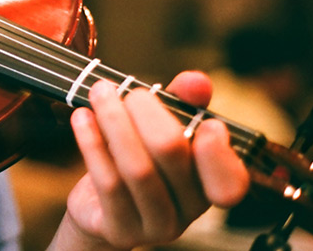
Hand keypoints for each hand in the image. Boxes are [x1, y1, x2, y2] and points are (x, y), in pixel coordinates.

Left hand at [50, 71, 249, 249]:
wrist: (97, 206)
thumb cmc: (138, 159)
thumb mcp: (162, 127)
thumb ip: (182, 102)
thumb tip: (196, 81)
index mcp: (207, 184)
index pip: (230, 182)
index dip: (220, 155)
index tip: (207, 124)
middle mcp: (187, 210)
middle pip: (172, 154)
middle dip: (147, 112)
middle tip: (129, 92)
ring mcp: (155, 225)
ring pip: (138, 169)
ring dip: (115, 121)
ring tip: (100, 92)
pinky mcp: (120, 230)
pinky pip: (108, 183)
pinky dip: (92, 144)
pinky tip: (82, 118)